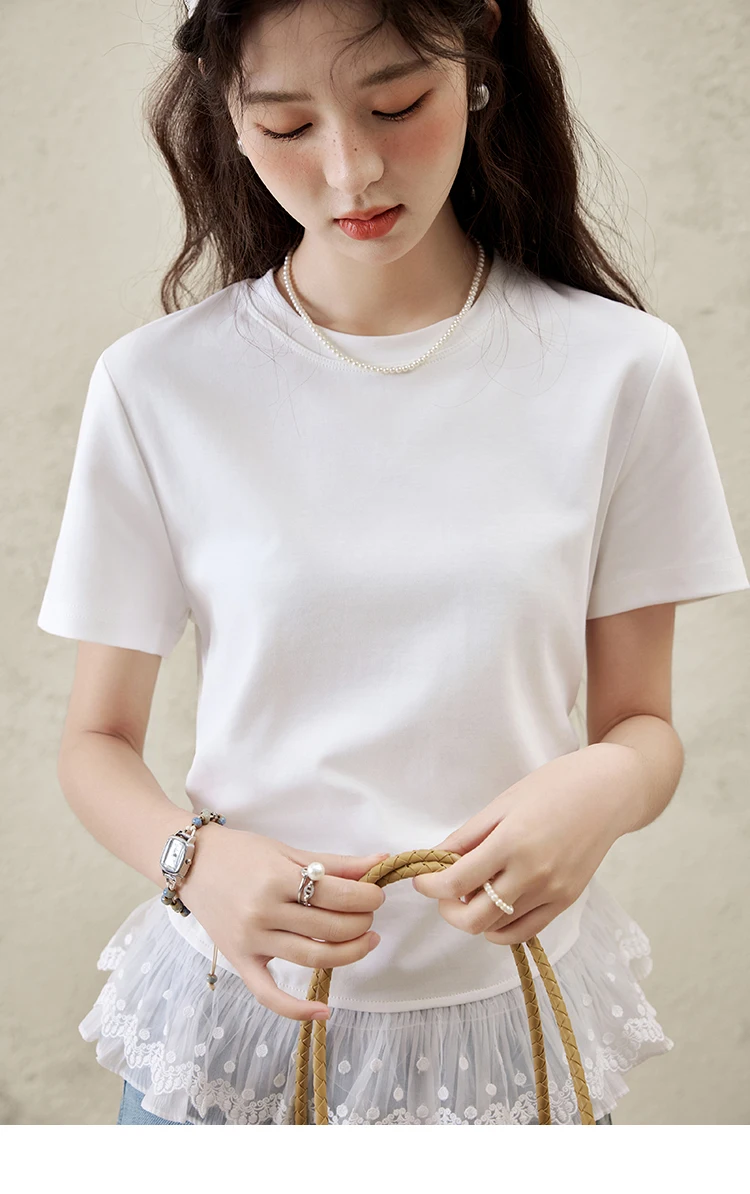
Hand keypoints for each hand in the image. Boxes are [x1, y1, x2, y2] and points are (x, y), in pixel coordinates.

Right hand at [177, 823, 389, 1020]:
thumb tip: (379, 862)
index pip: (335, 894)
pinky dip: (296, 1009)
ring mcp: (250, 941)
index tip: (376, 894)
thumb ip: (335, 862)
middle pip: (328, 928)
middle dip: (361, 922)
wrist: (192, 864)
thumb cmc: (242, 853)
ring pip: (312, 958)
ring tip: (366, 940)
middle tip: (370, 914)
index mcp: (275, 879)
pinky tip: (325, 1011)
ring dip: (349, 953)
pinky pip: (268, 994)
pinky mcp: (240, 962)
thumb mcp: (288, 851)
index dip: (365, 897)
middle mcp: (262, 912)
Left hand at [411, 743, 641, 944]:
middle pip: (474, 918)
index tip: (421, 879)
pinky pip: (525, 931)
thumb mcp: (503, 803)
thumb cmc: (553, 786)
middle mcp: (533, 874)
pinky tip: (494, 909)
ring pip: (498, 927)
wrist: (608, 792)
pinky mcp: (567, 901)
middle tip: (444, 891)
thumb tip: (436, 859)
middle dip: (449, 910)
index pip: (457, 882)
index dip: (430, 886)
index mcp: (512, 842)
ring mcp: (553, 892)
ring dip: (475, 917)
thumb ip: (467, 836)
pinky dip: (502, 928)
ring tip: (472, 892)